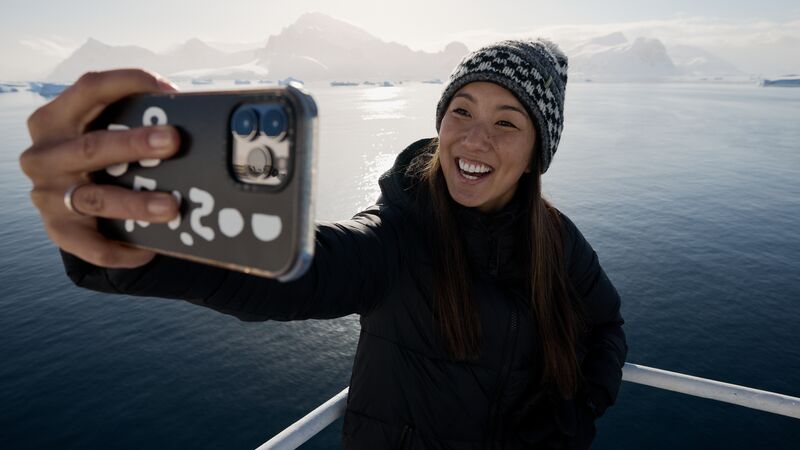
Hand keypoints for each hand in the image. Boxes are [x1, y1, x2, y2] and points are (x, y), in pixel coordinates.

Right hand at [20, 69, 181, 268]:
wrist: (65, 201)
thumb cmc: (98, 156)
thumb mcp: (102, 130)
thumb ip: (131, 119)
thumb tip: (190, 113)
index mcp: (54, 119)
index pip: (89, 89)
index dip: (128, 84)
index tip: (169, 92)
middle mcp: (44, 156)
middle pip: (91, 147)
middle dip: (134, 144)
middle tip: (173, 141)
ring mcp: (48, 196)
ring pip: (96, 200)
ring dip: (136, 203)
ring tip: (172, 207)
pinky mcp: (58, 231)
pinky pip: (93, 246)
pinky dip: (124, 249)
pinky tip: (152, 249)